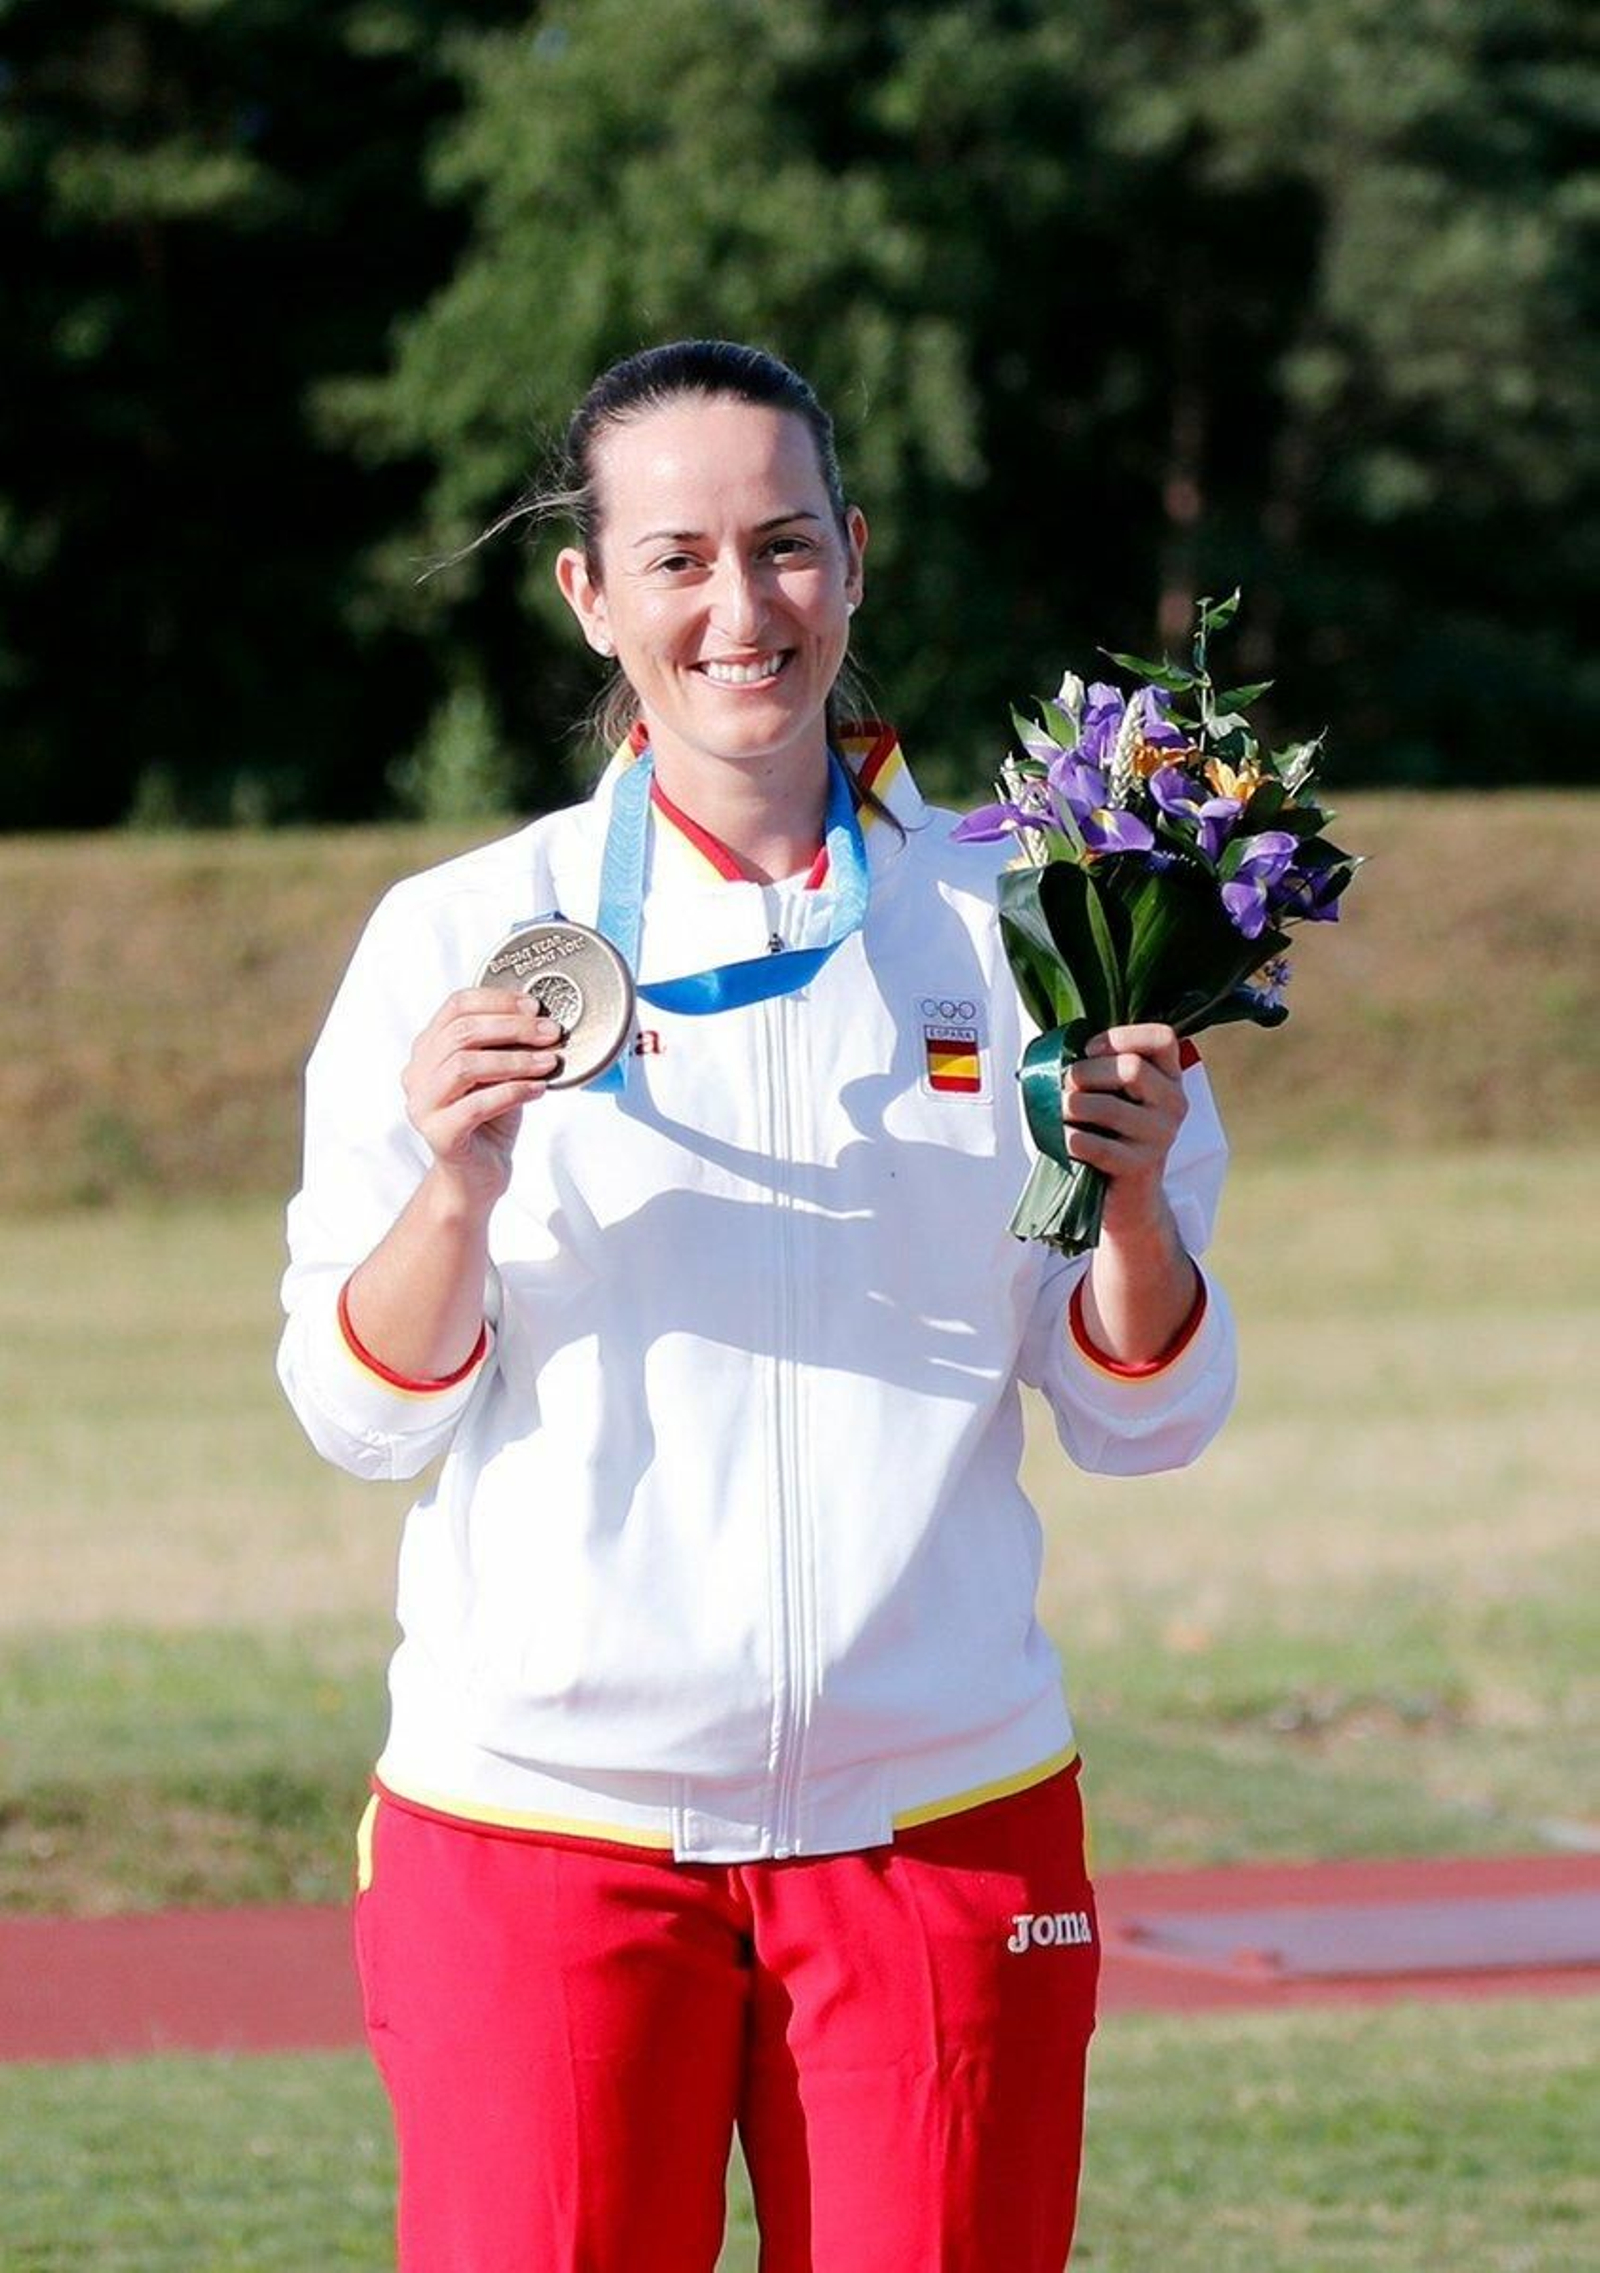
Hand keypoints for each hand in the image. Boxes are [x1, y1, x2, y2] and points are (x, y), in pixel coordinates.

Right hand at [402, 988, 564, 1203]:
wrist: (477, 1177)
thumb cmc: (489, 1121)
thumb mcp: (500, 1073)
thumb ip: (508, 1046)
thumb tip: (541, 1020)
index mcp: (428, 1049)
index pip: (456, 1006)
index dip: (498, 1001)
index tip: (534, 1006)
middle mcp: (417, 1074)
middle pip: (462, 1032)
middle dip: (513, 1028)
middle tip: (550, 1033)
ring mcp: (423, 1105)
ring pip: (464, 1065)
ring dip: (515, 1060)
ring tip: (548, 1063)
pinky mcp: (439, 1134)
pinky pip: (476, 1105)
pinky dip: (512, 1092)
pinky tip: (537, 1090)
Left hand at [1062, 1023, 1187, 1241]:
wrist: (1128, 1197)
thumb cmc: (1111, 1135)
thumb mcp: (1115, 1095)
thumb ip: (1101, 1066)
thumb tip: (1056, 1052)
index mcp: (1170, 1078)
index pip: (1163, 1039)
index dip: (1121, 1037)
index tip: (1089, 1050)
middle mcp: (1174, 1103)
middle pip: (1131, 1068)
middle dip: (1084, 1073)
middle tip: (1065, 1087)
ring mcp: (1161, 1136)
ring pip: (1105, 1106)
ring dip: (1069, 1107)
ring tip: (1060, 1114)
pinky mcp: (1140, 1166)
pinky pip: (1094, 1145)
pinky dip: (1069, 1139)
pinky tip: (1066, 1140)